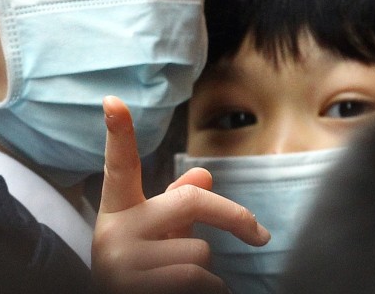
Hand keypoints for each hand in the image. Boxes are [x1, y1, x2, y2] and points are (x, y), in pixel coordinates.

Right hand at [92, 96, 269, 293]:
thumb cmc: (140, 273)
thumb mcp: (154, 236)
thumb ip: (176, 206)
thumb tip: (205, 176)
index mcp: (116, 210)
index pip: (119, 166)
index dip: (118, 133)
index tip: (113, 100)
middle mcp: (113, 232)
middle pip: (190, 202)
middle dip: (234, 217)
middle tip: (261, 235)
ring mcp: (121, 263)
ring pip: (200, 252)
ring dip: (207, 270)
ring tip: (181, 281)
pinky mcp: (136, 289)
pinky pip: (200, 280)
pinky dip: (211, 290)